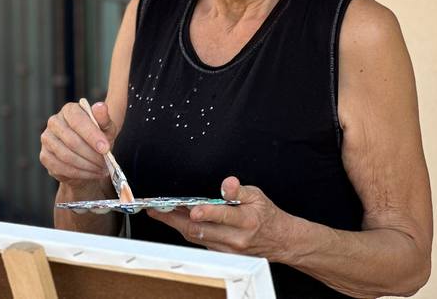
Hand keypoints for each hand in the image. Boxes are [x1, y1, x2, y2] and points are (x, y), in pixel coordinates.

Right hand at [40, 102, 118, 189]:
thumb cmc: (97, 138)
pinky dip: (78, 173)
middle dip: (91, 155)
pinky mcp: (44, 155)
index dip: (92, 136)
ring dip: (86, 166)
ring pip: (65, 155)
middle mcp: (54, 122)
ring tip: (100, 170)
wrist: (87, 155)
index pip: (78, 121)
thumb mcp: (105, 128)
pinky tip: (90, 174)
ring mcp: (47, 139)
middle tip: (104, 163)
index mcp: (69, 110)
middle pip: (71, 140)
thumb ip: (103, 118)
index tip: (105, 149)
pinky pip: (60, 167)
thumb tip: (101, 107)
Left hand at [146, 176, 292, 261]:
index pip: (224, 216)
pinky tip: (175, 220)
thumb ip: (239, 190)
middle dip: (175, 218)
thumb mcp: (257, 196)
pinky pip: (199, 242)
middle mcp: (235, 238)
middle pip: (201, 230)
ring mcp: (227, 249)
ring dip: (175, 224)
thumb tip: (228, 183)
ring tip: (160, 212)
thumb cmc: (266, 215)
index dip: (207, 212)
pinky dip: (186, 230)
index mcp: (246, 220)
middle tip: (157, 208)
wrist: (279, 241)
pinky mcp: (222, 254)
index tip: (193, 208)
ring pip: (196, 237)